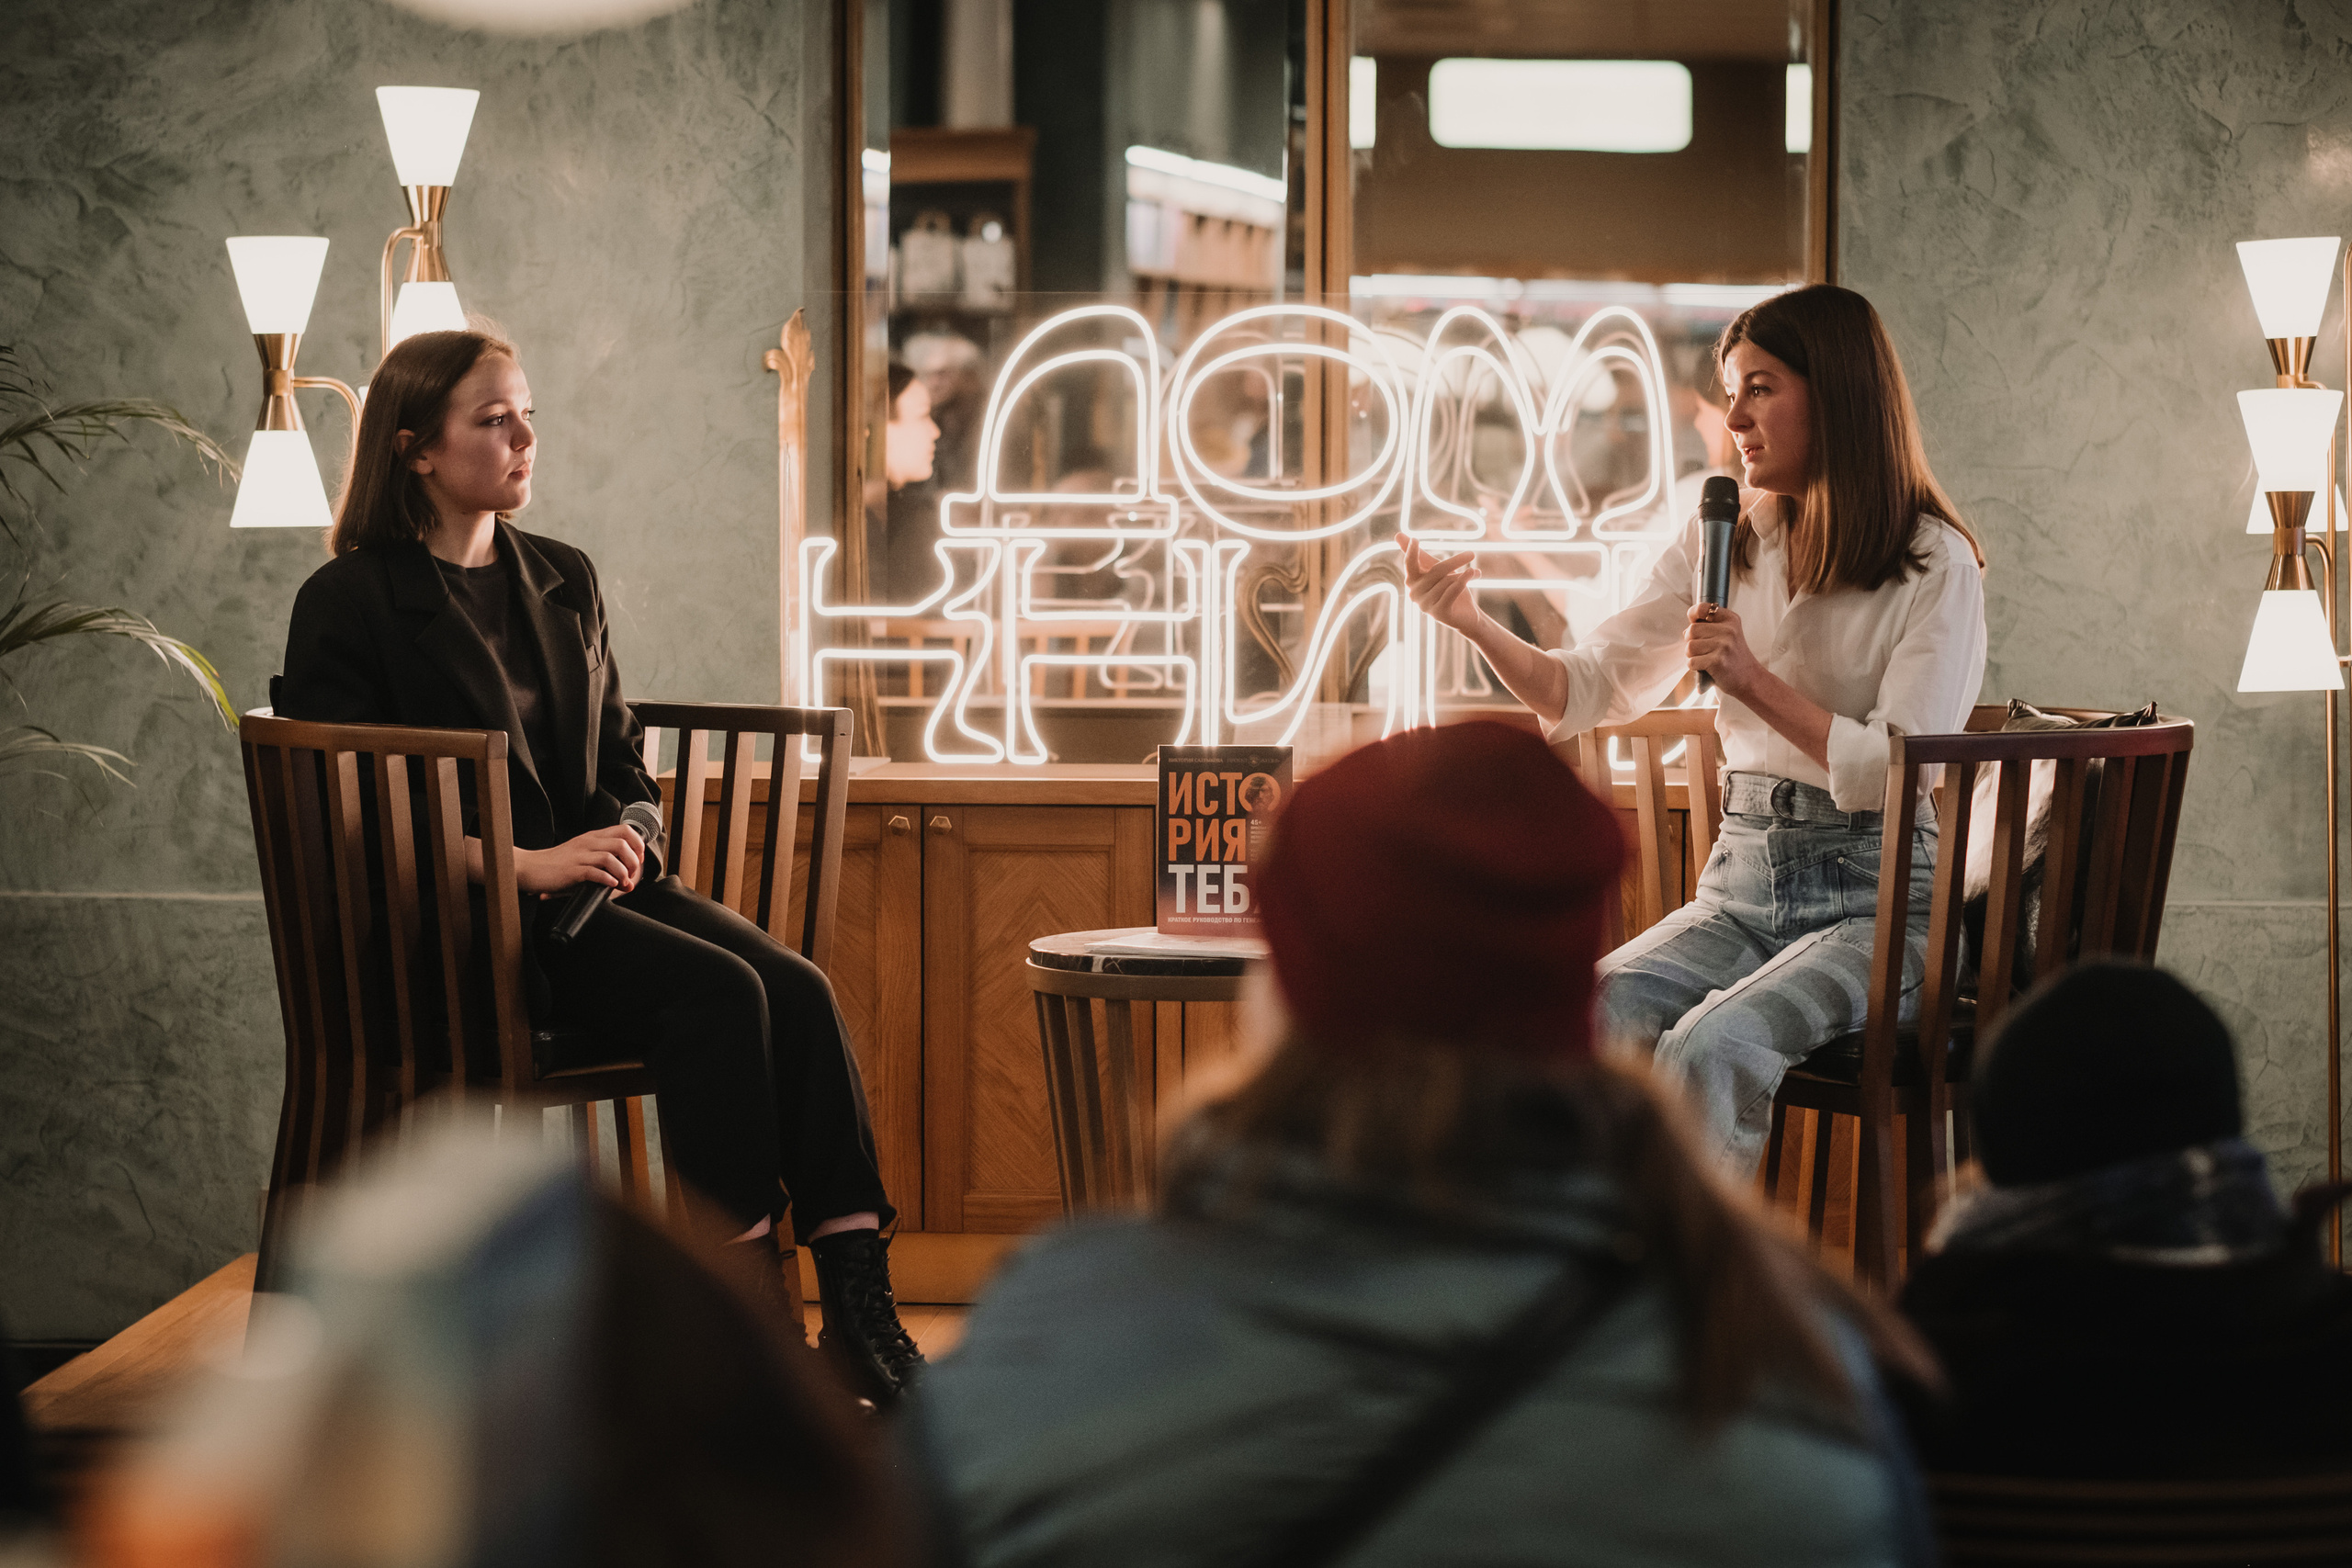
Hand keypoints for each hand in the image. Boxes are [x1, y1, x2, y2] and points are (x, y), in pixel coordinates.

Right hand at [516, 823, 644, 895]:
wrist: (530, 868)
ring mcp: (580, 856)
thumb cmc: (558, 865)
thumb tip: (628, 884)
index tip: (638, 859)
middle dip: (634, 861)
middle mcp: (588, 843)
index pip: (625, 830)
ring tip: (622, 882)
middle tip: (632, 874)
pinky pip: (595, 872)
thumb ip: (606, 868)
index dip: (638, 844)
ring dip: (623, 872)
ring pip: (611, 857)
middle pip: (622, 843)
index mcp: (593, 837)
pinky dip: (607, 879)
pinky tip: (610, 884)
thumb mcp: (584, 859)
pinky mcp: (572, 870)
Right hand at [1401, 535, 1483, 636]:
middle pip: (1436, 570)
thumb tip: (1398, 535)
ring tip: (1471, 576)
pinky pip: (1453, 591)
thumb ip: (1421, 555)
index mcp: (1412, 581)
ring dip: (1462, 576)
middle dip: (1456, 561)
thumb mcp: (1437, 569)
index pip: (1410, 564)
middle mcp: (1414, 594)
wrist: (1466, 615)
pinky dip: (1464, 581)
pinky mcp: (1438, 614)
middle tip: (1472, 554)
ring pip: (1446, 581)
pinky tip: (1474, 573)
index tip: (1415, 540)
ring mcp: (1424, 606)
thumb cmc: (1450, 589)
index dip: (1411, 552)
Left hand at [1685, 603, 1763, 697]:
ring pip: (1689, 647)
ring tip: (1705, 659)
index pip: (1702, 608)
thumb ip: (1709, 627)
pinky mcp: (1717, 661)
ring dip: (1692, 656)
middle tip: (1703, 650)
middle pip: (1691, 630)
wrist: (1749, 679)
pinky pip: (1691, 661)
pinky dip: (1694, 667)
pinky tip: (1706, 668)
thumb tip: (1686, 630)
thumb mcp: (1728, 635)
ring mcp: (1724, 645)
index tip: (1695, 622)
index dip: (1693, 615)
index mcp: (1731, 619)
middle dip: (1691, 641)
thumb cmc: (1733, 657)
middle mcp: (1728, 630)